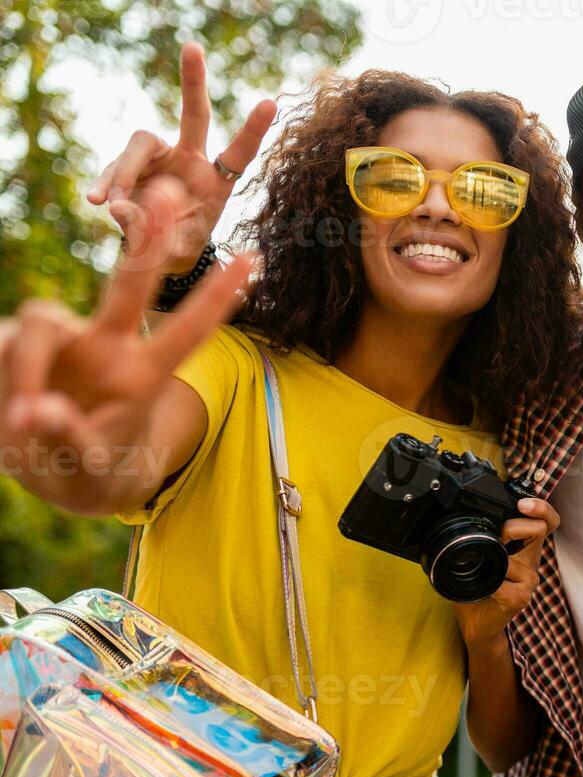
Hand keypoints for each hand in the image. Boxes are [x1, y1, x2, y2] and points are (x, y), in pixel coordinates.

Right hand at [0, 180, 256, 497]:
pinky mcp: (17, 345)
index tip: (254, 261)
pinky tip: (9, 412)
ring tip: (25, 422)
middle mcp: (105, 348)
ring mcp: (62, 343)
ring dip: (27, 367)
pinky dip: (6, 376)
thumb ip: (70, 440)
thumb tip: (39, 411)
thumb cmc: (88, 469)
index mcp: (142, 377)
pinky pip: (4, 343)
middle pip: (129, 288)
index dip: (218, 299)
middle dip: (147, 245)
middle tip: (167, 195)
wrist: (49, 471)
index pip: (188, 333)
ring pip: (41, 319)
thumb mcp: (88, 468)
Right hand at [85, 42, 275, 275]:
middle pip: (194, 116)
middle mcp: (189, 158)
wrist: (158, 251)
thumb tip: (122, 207)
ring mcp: (158, 158)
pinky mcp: (129, 165)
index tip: (271, 103)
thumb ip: (157, 232)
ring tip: (115, 205)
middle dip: (194, 82)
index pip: (238, 152)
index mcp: (216, 178)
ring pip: (140, 145)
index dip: (253, 130)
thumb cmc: (181, 245)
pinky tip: (97, 200)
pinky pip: (115, 167)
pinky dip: (106, 183)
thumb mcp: (177, 247)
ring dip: (124, 172)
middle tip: (193, 48)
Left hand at [453, 497, 560, 643]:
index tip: (523, 505)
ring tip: (483, 568)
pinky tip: (483, 589)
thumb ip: (482, 537)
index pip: (546, 521)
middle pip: (540, 529)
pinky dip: (489, 583)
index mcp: (524, 546)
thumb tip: (461, 518)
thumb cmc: (477, 587)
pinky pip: (503, 581)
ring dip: (496, 558)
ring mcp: (528, 579)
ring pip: (519, 555)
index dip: (541, 508)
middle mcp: (531, 560)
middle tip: (498, 536)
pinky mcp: (520, 597)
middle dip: (514, 527)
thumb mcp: (480, 555)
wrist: (476, 623)